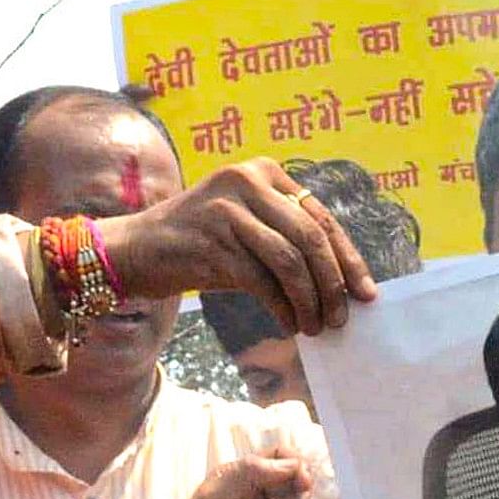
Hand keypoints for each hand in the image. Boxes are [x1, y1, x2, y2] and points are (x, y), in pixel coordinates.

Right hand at [96, 161, 377, 336]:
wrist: (133, 249)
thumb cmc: (200, 245)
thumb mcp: (247, 227)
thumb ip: (288, 238)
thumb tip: (342, 283)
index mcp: (263, 171)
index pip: (321, 217)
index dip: (348, 258)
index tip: (365, 293)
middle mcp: (246, 181)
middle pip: (311, 238)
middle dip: (333, 284)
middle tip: (341, 318)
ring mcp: (227, 209)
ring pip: (290, 261)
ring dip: (310, 301)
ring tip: (315, 327)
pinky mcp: (211, 241)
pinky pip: (262, 281)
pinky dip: (282, 307)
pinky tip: (288, 324)